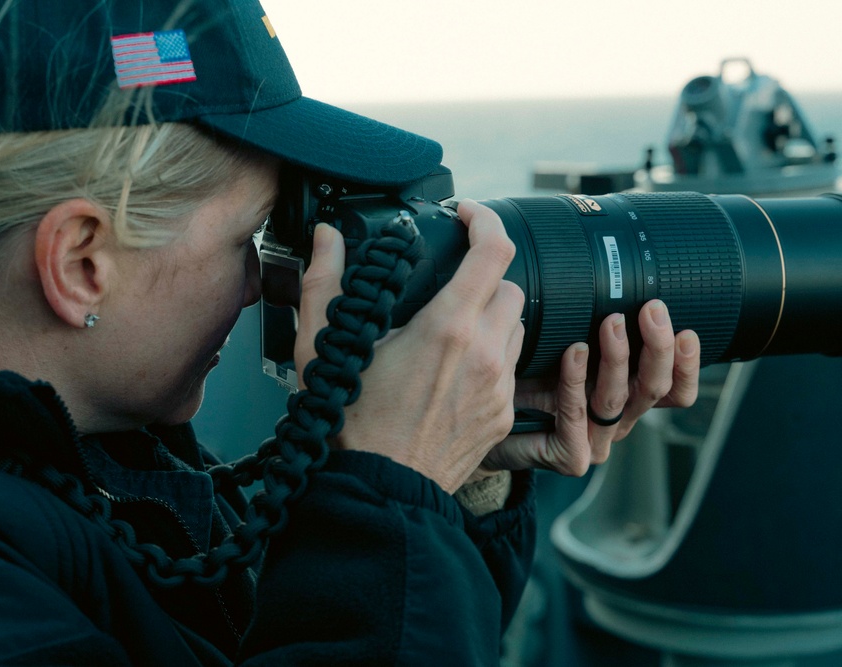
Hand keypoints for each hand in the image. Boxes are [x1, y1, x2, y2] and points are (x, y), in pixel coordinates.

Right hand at [294, 201, 525, 491]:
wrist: (379, 489)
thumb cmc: (350, 422)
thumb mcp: (326, 347)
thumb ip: (325, 283)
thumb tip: (328, 238)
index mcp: (447, 327)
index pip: (494, 251)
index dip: (486, 221)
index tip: (467, 216)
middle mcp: (485, 353)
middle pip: (510, 287)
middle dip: (484, 279)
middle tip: (450, 287)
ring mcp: (500, 387)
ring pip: (516, 328)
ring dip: (491, 319)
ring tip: (451, 334)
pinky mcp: (505, 415)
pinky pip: (511, 370)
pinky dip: (491, 360)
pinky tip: (455, 374)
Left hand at [472, 300, 699, 479]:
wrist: (480, 421)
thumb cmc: (522, 378)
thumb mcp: (560, 344)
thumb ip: (586, 322)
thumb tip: (609, 273)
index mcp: (626, 395)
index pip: (674, 388)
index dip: (687, 364)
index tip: (687, 328)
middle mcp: (616, 420)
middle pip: (655, 389)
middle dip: (658, 347)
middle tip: (652, 309)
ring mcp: (594, 441)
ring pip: (619, 398)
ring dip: (618, 356)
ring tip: (612, 322)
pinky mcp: (569, 455)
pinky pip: (577, 416)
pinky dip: (575, 381)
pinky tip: (573, 353)